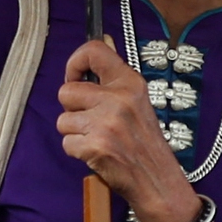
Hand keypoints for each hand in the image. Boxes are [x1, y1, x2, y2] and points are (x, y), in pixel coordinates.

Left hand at [55, 39, 198, 221]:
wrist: (158, 181)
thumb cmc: (144, 143)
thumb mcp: (138, 102)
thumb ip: (115, 77)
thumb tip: (102, 40)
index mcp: (130, 83)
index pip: (94, 50)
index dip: (75, 62)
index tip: (75, 77)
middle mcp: (119, 99)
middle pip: (66, 92)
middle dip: (72, 110)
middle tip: (93, 122)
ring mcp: (106, 122)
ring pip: (63, 120)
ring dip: (75, 133)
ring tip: (98, 139)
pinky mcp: (96, 146)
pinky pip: (67, 143)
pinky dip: (77, 151)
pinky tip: (97, 154)